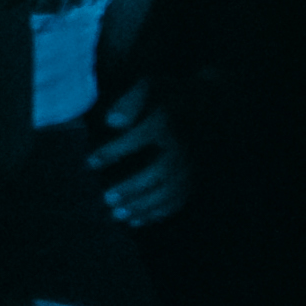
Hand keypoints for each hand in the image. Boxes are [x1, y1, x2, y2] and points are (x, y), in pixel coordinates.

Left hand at [86, 80, 190, 226]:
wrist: (216, 102)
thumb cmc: (173, 93)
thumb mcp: (151, 84)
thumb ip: (131, 100)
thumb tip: (111, 122)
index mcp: (169, 121)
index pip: (140, 138)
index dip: (114, 151)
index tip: (89, 162)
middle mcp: (184, 146)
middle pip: (159, 172)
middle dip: (132, 188)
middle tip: (106, 199)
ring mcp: (194, 164)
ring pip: (170, 191)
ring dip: (144, 206)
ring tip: (118, 215)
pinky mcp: (198, 177)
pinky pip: (181, 199)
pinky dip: (160, 213)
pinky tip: (138, 221)